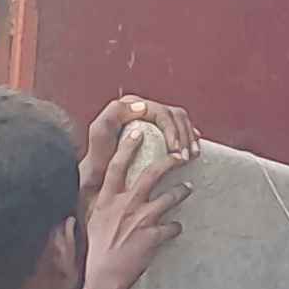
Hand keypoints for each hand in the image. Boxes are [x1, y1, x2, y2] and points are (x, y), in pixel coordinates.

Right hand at [80, 101, 199, 288]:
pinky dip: (176, 227)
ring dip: (181, 191)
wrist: (103, 277)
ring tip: (187, 188)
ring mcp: (142, 219)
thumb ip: (94, 203)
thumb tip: (87, 193)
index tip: (138, 132)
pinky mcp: (154, 236)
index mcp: (107, 198)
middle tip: (179, 155)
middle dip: (168, 162)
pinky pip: (173, 226)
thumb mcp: (90, 220)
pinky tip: (176, 228)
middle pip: (151, 174)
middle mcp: (126, 204)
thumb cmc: (95, 249)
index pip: (117, 166)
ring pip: (170, 197)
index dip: (128, 147)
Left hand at [82, 96, 198, 189]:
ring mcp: (148, 119)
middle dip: (184, 135)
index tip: (175, 150)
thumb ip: (111, 116)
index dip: (172, 129)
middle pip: (174, 115)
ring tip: (191, 156)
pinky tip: (193, 151)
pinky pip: (180, 128)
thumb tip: (143, 107)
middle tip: (185, 157)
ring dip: (189, 138)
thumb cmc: (96, 164)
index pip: (160, 112)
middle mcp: (139, 108)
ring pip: (180, 121)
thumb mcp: (99, 137)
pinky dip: (190, 139)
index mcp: (127, 106)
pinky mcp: (155, 131)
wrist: (95, 181)